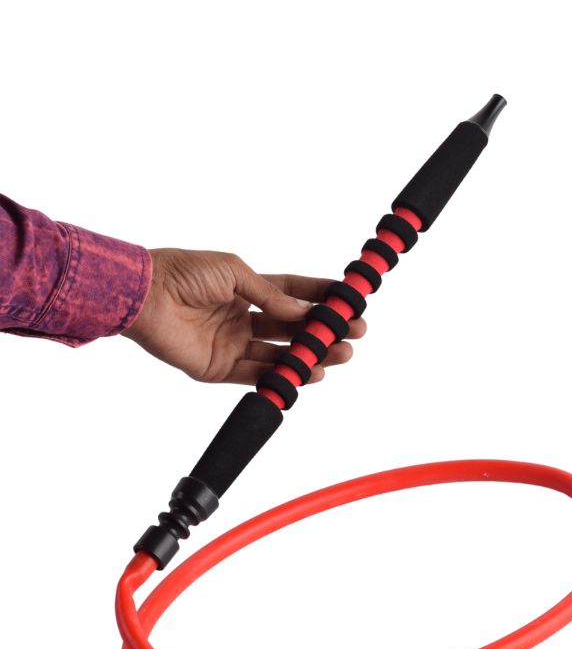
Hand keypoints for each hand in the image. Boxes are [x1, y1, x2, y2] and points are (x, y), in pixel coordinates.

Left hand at [123, 248, 365, 383]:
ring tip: (339, 354)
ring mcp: (232, 345)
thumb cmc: (182, 272)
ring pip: (280, 355)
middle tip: (353, 333)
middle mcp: (243, 319)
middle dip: (324, 331)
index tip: (349, 302)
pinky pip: (257, 376)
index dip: (321, 298)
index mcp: (246, 290)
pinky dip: (283, 376)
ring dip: (311, 356)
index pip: (293, 295)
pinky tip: (308, 372)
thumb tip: (303, 311)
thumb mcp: (234, 272)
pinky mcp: (219, 368)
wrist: (143, 295)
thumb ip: (270, 295)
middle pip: (292, 330)